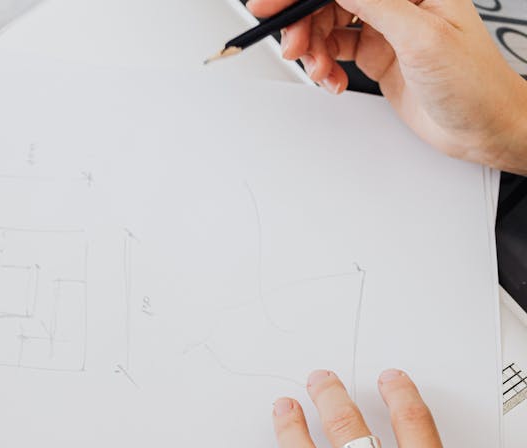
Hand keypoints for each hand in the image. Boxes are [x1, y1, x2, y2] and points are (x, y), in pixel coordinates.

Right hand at [246, 0, 526, 174]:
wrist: (484, 127)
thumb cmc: (475, 83)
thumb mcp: (422, 37)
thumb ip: (375, 4)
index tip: (270, 8)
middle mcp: (398, 2)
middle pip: (329, 1)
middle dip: (303, 25)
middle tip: (291, 47)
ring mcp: (385, 27)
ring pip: (327, 26)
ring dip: (313, 50)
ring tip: (320, 72)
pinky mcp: (377, 53)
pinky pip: (334, 50)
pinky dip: (325, 66)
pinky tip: (333, 80)